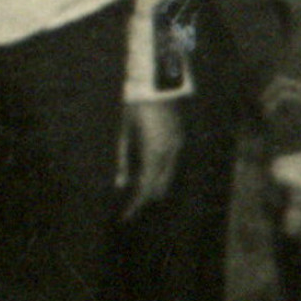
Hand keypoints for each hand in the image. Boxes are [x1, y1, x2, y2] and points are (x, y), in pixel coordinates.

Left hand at [118, 98, 183, 215]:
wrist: (157, 83)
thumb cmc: (134, 108)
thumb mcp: (125, 133)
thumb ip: (123, 160)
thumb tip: (121, 185)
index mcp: (154, 153)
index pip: (146, 187)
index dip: (136, 204)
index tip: (126, 217)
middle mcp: (170, 153)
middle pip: (159, 185)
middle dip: (146, 198)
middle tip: (131, 209)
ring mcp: (178, 145)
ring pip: (168, 176)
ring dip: (154, 186)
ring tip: (139, 196)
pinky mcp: (180, 138)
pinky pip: (171, 164)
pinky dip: (161, 174)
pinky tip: (151, 176)